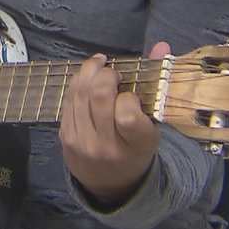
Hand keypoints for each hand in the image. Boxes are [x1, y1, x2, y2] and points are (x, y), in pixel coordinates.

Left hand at [60, 41, 171, 206]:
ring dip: (90, 72)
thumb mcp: (153, 124)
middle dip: (107, 75)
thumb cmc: (136, 148)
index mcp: (137, 145)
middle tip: (114, 74)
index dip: (129, 97)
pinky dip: (78, 83)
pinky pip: (69, 100)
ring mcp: (84, 143)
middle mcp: (108, 147)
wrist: (110, 183)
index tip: (132, 94)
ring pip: (80, 93)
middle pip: (100, 96)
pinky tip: (88, 79)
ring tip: (101, 67)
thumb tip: (161, 45)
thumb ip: (158, 82)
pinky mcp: (66, 137)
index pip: (128, 116)